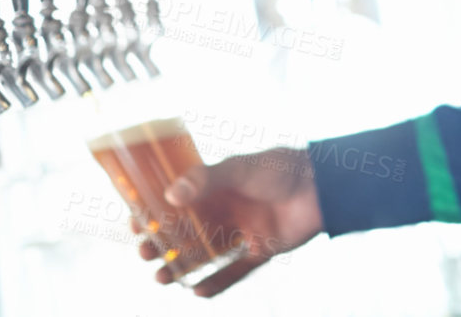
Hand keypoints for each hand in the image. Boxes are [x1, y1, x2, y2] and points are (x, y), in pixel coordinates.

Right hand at [135, 147, 324, 296]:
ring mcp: (246, 229)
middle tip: (145, 255)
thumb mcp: (241, 168)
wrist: (324, 185)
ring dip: (183, 267)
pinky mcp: (264, 247)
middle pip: (188, 231)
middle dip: (164, 244)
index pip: (179, 201)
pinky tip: (197, 292)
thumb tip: (171, 195)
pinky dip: (217, 282)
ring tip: (162, 279)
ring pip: (207, 253)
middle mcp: (230, 208)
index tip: (135, 224)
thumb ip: (207, 178)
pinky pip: (236, 270)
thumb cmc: (282, 168)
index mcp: (220, 185)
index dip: (156, 213)